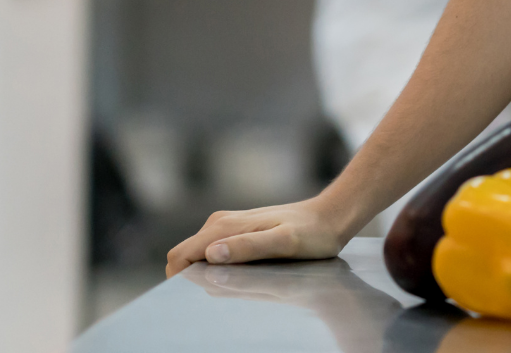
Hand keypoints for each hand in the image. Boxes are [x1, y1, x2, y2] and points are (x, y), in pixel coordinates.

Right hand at [165, 195, 356, 277]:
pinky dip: (218, 267)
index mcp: (224, 227)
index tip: (198, 294)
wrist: (331, 216)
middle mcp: (221, 223)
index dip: (179, 278)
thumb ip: (248, 247)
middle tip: (224, 291)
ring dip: (206, 273)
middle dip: (192, 277)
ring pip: (199, 255)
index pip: (181, 255)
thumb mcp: (284, 243)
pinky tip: (243, 274)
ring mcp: (229, 227)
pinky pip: (215, 253)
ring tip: (238, 282)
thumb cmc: (312, 233)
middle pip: (186, 256)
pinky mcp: (239, 232)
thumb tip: (211, 254)